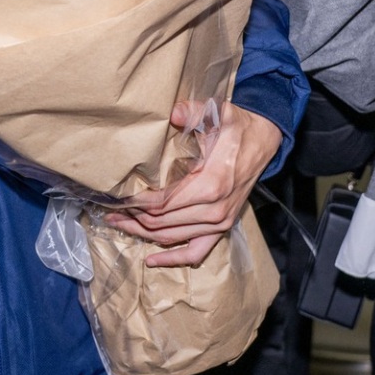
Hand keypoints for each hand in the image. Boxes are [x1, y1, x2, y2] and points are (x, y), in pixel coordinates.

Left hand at [103, 100, 282, 266]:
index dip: (136, 203)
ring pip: (171, 237)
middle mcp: (215, 209)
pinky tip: (152, 261)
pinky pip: (196, 252)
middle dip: (133, 218)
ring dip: (143, 234)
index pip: (162, 202)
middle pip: (162, 222)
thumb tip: (172, 113)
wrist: (264, 140)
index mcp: (211, 184)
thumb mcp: (217, 114)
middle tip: (110, 211)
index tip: (117, 197)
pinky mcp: (222, 227)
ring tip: (120, 225)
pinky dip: (173, 259)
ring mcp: (219, 222)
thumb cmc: (236, 127)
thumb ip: (192, 113)